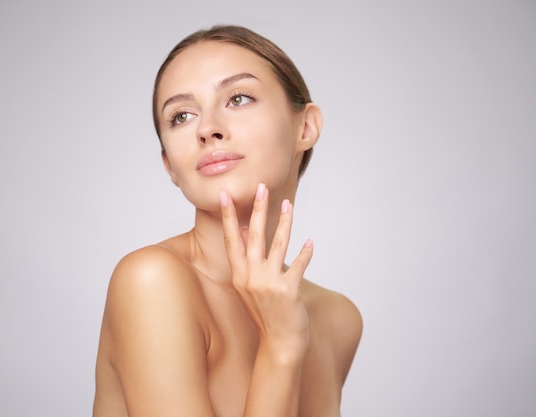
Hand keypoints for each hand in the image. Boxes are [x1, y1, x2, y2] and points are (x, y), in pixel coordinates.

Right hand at [220, 183, 312, 356]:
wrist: (279, 343)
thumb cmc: (265, 312)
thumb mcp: (248, 286)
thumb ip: (247, 259)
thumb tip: (247, 228)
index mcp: (239, 274)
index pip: (231, 239)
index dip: (229, 217)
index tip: (224, 195)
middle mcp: (250, 277)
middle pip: (254, 236)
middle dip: (258, 210)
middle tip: (261, 187)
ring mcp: (268, 284)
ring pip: (278, 245)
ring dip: (285, 222)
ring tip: (289, 204)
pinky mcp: (287, 291)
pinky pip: (298, 266)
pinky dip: (305, 253)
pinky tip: (310, 242)